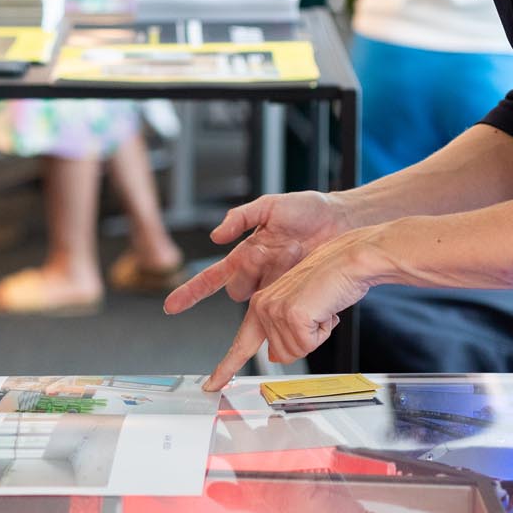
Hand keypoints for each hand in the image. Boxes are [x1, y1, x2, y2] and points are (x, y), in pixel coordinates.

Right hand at [164, 192, 350, 317]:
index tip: (171, 306)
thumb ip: (240, 217)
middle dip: (246, 274)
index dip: (191, 293)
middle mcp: (259, 274)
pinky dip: (287, 297)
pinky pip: (281, 305)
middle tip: (268, 250)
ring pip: (257, 300)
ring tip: (293, 252)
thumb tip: (216, 235)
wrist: (341, 220)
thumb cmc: (307, 210)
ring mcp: (277, 286)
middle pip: (236, 291)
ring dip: (270, 280)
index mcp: (247, 253)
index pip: (212, 278)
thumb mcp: (270, 205)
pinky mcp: (295, 294)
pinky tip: (300, 278)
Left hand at [203, 227, 387, 389]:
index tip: (212, 384)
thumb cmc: (331, 279)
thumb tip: (275, 355)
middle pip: (281, 355)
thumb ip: (281, 332)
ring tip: (320, 309)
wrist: (350, 259)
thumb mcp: (300, 308)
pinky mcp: (291, 314)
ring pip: (296, 352)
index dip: (226, 367)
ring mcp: (275, 310)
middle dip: (305, 343)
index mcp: (262, 303)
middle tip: (316, 316)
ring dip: (316, 335)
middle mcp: (262, 305)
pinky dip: (323, 332)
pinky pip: (308, 345)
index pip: (241, 343)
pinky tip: (324, 309)